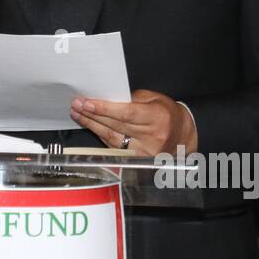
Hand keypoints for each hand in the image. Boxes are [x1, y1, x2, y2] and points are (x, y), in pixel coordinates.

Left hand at [70, 88, 197, 155]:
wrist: (182, 134)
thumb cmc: (167, 113)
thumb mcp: (153, 99)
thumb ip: (130, 99)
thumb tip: (105, 98)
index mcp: (157, 117)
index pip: (126, 113)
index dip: (104, 109)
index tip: (86, 103)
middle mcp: (152, 136)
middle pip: (116, 125)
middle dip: (92, 115)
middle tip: (76, 105)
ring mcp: (145, 151)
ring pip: (112, 138)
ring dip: (92, 125)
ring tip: (78, 114)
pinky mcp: (138, 160)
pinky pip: (114, 147)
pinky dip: (100, 136)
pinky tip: (90, 127)